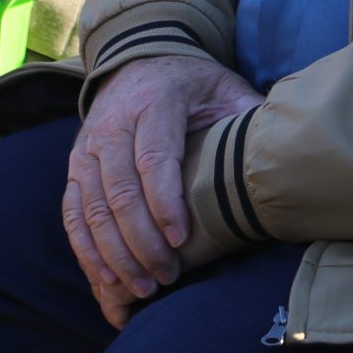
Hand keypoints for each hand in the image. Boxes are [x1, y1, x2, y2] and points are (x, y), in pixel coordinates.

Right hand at [64, 54, 262, 327]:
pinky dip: (86, 250)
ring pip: (90, 207)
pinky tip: (106, 281)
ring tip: (142, 289)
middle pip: (118, 189)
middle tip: (166, 277)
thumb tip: (280, 150)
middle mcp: (113, 124)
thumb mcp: (224, 87)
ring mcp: (88, 147)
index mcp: (155, 101)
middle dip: (140, 240)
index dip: (164, 200)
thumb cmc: (193, 86)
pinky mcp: (74, 168)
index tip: (181, 240)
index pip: (153, 156)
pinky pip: (72, 213)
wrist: (140, 62)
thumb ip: (247, 115)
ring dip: (113, 254)